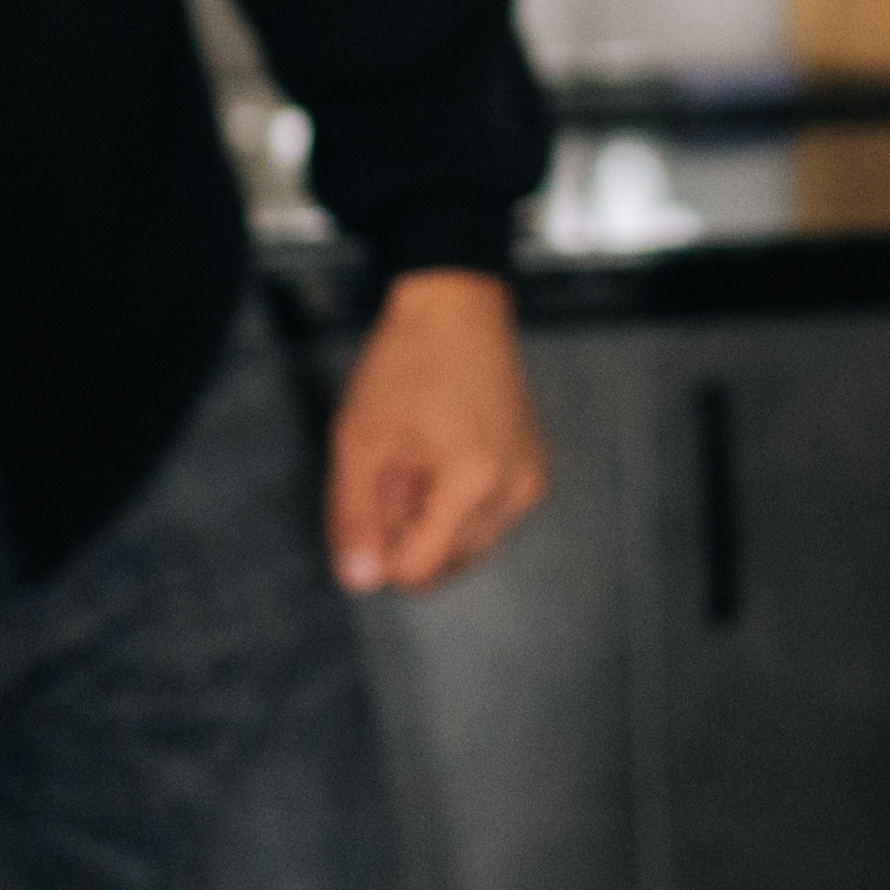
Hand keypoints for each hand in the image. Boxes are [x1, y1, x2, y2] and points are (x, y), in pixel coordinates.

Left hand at [324, 270, 547, 593]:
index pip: (420, 571)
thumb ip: (354, 516)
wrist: (456, 308)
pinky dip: (461, 503)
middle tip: (395, 471)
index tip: (371, 501)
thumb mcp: (360, 439)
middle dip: (410, 533)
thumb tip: (358, 581)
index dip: (381, 549)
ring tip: (421, 460)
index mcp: (475, 483)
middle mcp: (516, 490)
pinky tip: (445, 454)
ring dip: (435, 520)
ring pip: (470, 547)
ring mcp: (531, 482)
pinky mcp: (535, 473)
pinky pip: (490, 519)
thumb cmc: (408, 361)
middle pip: (447, 564)